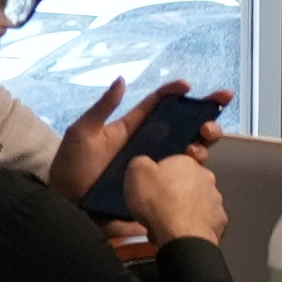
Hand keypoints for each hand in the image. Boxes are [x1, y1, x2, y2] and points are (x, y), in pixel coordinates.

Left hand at [46, 79, 225, 204]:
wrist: (68, 202)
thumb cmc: (71, 166)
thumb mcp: (82, 132)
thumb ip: (103, 107)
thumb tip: (121, 79)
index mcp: (134, 126)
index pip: (160, 103)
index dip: (176, 92)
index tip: (188, 87)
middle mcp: (150, 143)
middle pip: (186, 125)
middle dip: (206, 116)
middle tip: (212, 115)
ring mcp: (156, 164)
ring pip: (191, 147)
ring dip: (204, 140)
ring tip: (203, 140)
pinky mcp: (158, 185)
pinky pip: (184, 174)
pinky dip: (196, 167)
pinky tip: (195, 163)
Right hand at [121, 147, 224, 247]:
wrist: (182, 234)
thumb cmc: (159, 202)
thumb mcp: (137, 173)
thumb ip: (141, 162)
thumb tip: (144, 162)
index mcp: (187, 163)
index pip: (175, 161)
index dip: (162, 172)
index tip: (153, 183)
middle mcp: (206, 177)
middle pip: (188, 180)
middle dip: (175, 189)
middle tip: (159, 202)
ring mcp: (216, 198)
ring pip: (198, 199)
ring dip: (186, 206)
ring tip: (169, 218)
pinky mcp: (219, 218)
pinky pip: (205, 217)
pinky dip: (194, 222)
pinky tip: (182, 228)